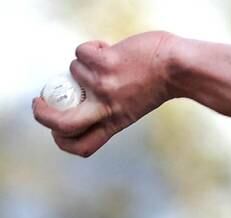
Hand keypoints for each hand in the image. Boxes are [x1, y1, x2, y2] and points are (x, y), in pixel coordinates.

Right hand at [32, 31, 177, 156]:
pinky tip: (109, 49)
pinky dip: (91, 47)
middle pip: (62, 125)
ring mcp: (104, 87)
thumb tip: (78, 96)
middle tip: (40, 102)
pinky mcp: (105, 64)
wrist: (178, 68)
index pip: (81, 146)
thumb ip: (110, 108)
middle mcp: (107, 109)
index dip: (61, 140)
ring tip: (107, 61)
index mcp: (113, 123)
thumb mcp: (132, 106)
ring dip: (84, 62)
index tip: (54, 126)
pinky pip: (81, 52)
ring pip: (71, 73)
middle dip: (42, 115)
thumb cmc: (158, 83)